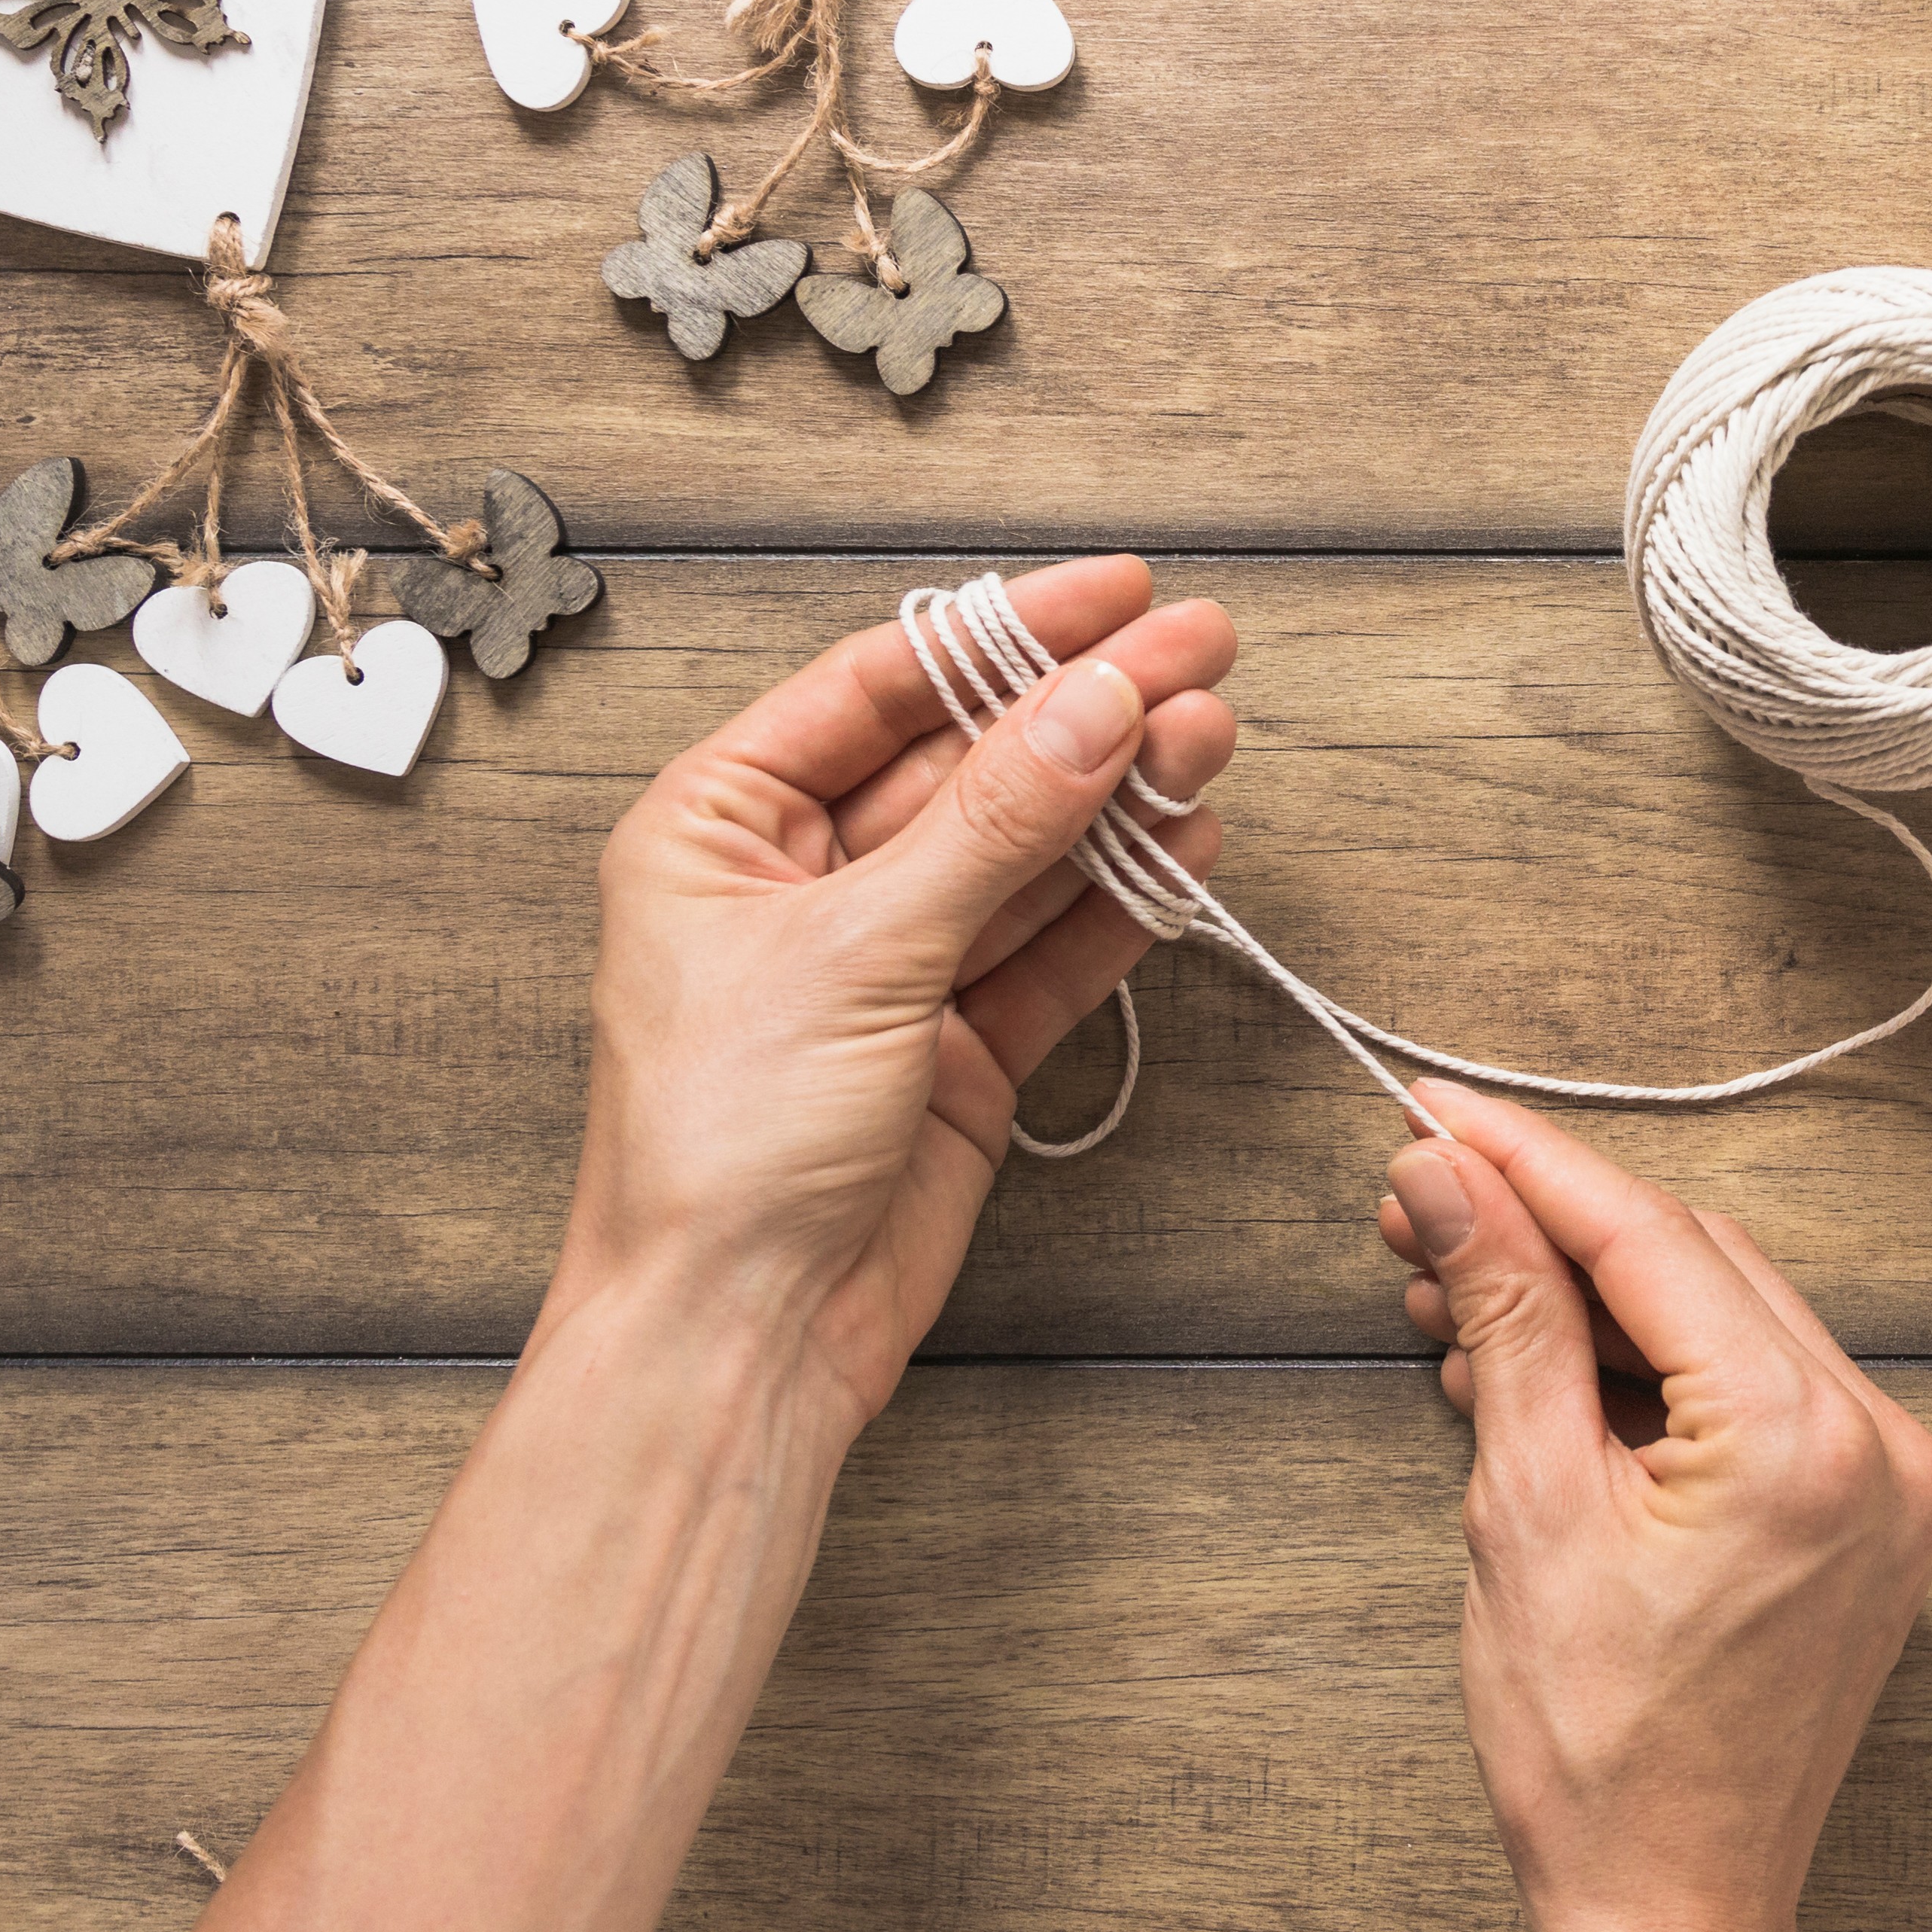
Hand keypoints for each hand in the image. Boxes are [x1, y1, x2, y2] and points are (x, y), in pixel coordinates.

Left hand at [569, 554, 1237, 1432]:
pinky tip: (1187, 842)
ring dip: (1119, 794)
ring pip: (1023, 850)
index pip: (879, 687)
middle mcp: (799, 882)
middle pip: (967, 760)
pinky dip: (1121, 900)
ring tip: (1213, 735)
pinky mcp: (955, 1045)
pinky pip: (1050, 946)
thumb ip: (994, 824)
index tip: (1114, 593)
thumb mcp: (857, 953)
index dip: (1002, 631)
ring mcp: (885, 963)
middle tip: (1201, 650)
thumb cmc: (718, 1149)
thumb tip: (1095, 702)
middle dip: (1083, 707)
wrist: (736, 1338)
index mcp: (718, 827)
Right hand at [1377, 1082, 1931, 1931]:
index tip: (1435, 1115)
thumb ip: (1505, 1317)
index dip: (1526, 1162)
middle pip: (1692, 1260)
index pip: (1649, 1237)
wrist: (1667, 1912)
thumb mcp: (1526, 1510)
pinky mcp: (1864, 1517)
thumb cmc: (1601, 1760)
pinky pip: (1748, 1388)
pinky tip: (1534, 1369)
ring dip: (1586, 1297)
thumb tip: (1455, 1183)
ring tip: (1454, 1299)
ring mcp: (1885, 1483)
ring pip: (1717, 1315)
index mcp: (1809, 1441)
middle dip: (1548, 1226)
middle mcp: (1879, 1445)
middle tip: (1421, 1206)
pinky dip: (1641, 1368)